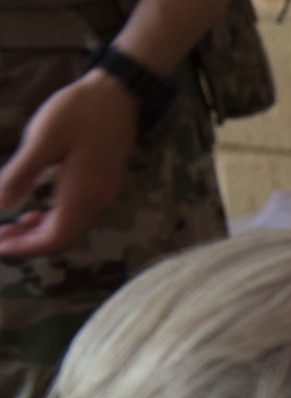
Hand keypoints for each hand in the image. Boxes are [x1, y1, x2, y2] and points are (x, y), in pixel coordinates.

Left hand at [0, 72, 138, 258]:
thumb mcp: (43, 138)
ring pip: (70, 228)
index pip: (55, 238)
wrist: (117, 95)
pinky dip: (52, 220)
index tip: (0, 246)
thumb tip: (0, 205)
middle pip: (63, 238)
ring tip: (11, 227)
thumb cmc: (79, 112)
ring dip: (40, 233)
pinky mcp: (101, 185)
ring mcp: (101, 194)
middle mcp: (95, 201)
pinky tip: (34, 210)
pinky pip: (76, 215)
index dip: (27, 248)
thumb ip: (21, 173)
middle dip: (30, 243)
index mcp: (81, 194)